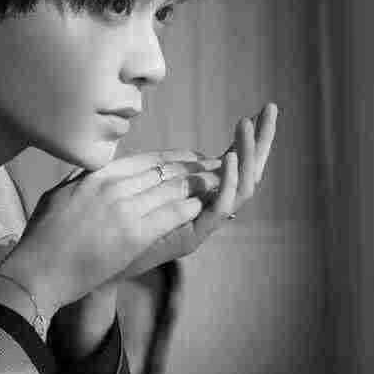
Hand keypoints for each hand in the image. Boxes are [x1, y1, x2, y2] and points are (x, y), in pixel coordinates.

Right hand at [0, 150, 225, 315]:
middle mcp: (113, 187)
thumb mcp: (57, 196)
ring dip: (197, 186)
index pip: (146, 161)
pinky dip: (187, 208)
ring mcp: (124, 210)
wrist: (36, 272)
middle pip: (163, 172)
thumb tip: (90, 171)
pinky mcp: (132, 235)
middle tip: (214, 168)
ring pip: (171, 190)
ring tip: (216, 184)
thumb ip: (80, 180)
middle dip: (192, 170)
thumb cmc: (41, 240)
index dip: (174, 159)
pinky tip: (200, 207)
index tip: (190, 159)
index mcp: (97, 176)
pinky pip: (169, 215)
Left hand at [117, 102, 278, 280]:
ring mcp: (204, 225)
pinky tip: (228, 158)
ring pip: (241, 188)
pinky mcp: (195, 237)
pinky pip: (220, 208)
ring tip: (247, 126)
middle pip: (247, 173)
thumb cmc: (115, 228)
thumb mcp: (144, 186)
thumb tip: (189, 153)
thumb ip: (166, 170)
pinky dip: (226, 183)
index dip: (250, 138)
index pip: (236, 163)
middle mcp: (208, 210)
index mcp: (202, 196)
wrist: (101, 265)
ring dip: (246, 155)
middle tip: (271, 109)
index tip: (262, 110)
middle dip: (261, 141)